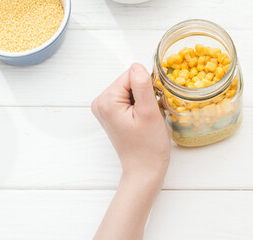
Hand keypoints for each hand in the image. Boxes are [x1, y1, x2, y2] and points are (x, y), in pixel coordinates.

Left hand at [91, 63, 170, 179]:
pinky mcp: (110, 114)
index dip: (147, 85)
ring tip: (146, 118)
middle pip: (128, 81)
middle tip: (150, 113)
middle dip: (144, 92)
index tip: (153, 104)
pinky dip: (138, 105)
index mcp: (106, 100)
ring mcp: (104, 109)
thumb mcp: (148, 113)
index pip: (131, 74)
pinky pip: (128, 98)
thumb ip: (142, 86)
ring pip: (130, 89)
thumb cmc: (148, 146)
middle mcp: (100, 102)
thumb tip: (138, 66)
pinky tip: (142, 119)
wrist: (144, 170)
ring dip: (142, 99)